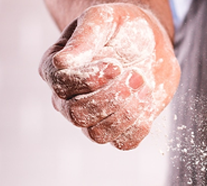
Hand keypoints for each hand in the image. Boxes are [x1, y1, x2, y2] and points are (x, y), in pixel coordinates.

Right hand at [39, 3, 179, 149]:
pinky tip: (147, 101)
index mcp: (56, 70)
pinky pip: (124, 143)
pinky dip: (139, 125)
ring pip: (98, 134)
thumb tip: (63, 63)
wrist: (150, 42)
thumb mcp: (102, 20)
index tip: (115, 64)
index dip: (90, 79)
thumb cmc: (121, 28)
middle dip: (111, 97)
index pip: (61, 85)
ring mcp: (93, 119)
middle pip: (77, 114)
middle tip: (135, 75)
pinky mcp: (119, 131)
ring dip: (127, 112)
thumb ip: (84, 38)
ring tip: (144, 84)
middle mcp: (68, 100)